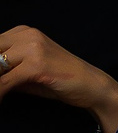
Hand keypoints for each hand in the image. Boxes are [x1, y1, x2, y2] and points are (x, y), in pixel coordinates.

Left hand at [0, 24, 117, 124]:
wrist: (92, 86)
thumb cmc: (61, 80)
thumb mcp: (29, 69)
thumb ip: (6, 68)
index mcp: (24, 32)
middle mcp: (27, 35)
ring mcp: (33, 49)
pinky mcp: (37, 65)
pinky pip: (5, 81)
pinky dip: (0, 93)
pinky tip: (1, 100)